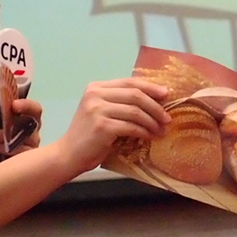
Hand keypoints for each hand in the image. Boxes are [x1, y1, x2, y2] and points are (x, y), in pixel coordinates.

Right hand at [56, 78, 170, 175]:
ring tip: (161, 130)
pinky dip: (144, 132)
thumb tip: (154, 101)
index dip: (150, 87)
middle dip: (155, 107)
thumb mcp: (101, 112)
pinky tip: (150, 137)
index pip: (129, 82)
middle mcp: (95, 95)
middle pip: (135, 95)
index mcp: (96, 88)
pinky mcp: (102, 126)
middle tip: (167, 118)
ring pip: (135, 112)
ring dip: (152, 122)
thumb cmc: (90, 135)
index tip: (166, 94)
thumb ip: (120, 103)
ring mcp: (97, 110)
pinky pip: (131, 127)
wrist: (70, 154)